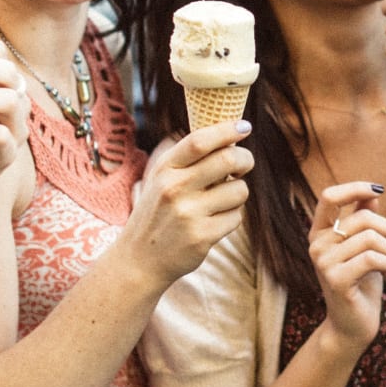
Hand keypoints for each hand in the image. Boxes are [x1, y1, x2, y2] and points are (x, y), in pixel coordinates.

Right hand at [119, 120, 253, 287]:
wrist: (139, 260)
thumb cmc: (158, 212)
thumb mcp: (161, 180)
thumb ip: (187, 158)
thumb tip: (229, 135)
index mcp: (164, 169)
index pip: (199, 141)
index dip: (226, 130)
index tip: (244, 126)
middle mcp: (174, 188)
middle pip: (228, 159)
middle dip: (246, 159)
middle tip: (244, 165)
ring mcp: (188, 214)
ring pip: (239, 190)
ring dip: (237, 193)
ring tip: (221, 201)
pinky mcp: (202, 237)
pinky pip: (236, 217)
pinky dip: (231, 217)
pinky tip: (214, 222)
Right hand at [307, 182, 385, 350]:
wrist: (353, 326)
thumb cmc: (361, 284)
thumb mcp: (364, 248)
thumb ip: (363, 220)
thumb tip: (372, 192)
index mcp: (319, 233)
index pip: (329, 196)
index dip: (354, 187)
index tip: (379, 189)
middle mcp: (316, 245)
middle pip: (364, 218)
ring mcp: (323, 263)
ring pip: (371, 238)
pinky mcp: (336, 280)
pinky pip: (373, 258)